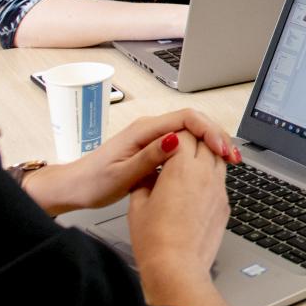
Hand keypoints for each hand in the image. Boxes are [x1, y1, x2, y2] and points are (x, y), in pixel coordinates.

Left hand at [23, 108, 239, 215]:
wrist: (72, 187)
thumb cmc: (92, 183)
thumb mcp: (121, 174)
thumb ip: (150, 157)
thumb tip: (177, 140)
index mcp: (144, 130)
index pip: (187, 118)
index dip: (209, 131)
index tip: (221, 150)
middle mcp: (150, 128)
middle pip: (194, 121)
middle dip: (216, 135)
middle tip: (232, 156)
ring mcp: (152, 136)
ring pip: (191, 131)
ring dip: (211, 142)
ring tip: (228, 159)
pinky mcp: (153, 147)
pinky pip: (184, 142)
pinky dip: (200, 150)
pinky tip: (209, 163)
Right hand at [127, 131, 230, 286]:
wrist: (177, 267)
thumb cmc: (155, 239)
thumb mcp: (137, 204)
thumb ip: (144, 180)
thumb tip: (146, 173)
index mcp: (182, 168)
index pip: (185, 134)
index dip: (174, 135)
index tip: (167, 141)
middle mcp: (205, 174)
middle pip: (206, 141)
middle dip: (194, 139)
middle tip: (181, 145)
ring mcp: (218, 188)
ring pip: (218, 158)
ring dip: (207, 154)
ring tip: (192, 162)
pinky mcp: (225, 204)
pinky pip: (221, 180)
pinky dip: (212, 175)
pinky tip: (198, 186)